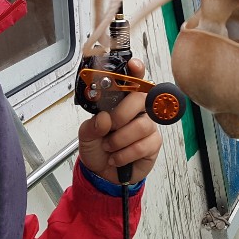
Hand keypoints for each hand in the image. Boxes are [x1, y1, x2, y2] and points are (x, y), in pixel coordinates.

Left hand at [78, 59, 162, 184]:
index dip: (136, 71)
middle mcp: (137, 111)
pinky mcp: (153, 144)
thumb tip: (104, 118)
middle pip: (141, 99)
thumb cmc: (97, 147)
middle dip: (121, 115)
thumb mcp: (86, 135)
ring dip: (119, 140)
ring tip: (109, 147)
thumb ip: (91, 126)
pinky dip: (124, 154)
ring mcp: (147, 127)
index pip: (133, 81)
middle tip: (108, 128)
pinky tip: (117, 157)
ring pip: (141, 126)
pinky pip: (143, 146)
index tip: (133, 65)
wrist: (101, 173)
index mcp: (121, 102)